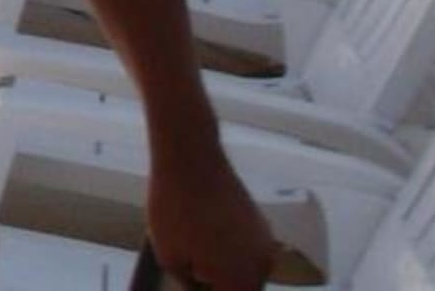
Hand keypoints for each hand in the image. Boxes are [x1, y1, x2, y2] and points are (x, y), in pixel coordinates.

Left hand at [147, 140, 275, 289]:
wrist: (190, 156)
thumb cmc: (176, 210)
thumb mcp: (170, 258)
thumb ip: (188, 284)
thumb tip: (196, 286)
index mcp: (243, 283)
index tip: (193, 282)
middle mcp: (263, 266)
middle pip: (242, 288)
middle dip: (220, 284)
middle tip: (193, 274)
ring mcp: (265, 240)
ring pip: (246, 269)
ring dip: (227, 269)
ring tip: (197, 257)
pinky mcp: (259, 218)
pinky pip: (246, 247)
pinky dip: (231, 248)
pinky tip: (207, 237)